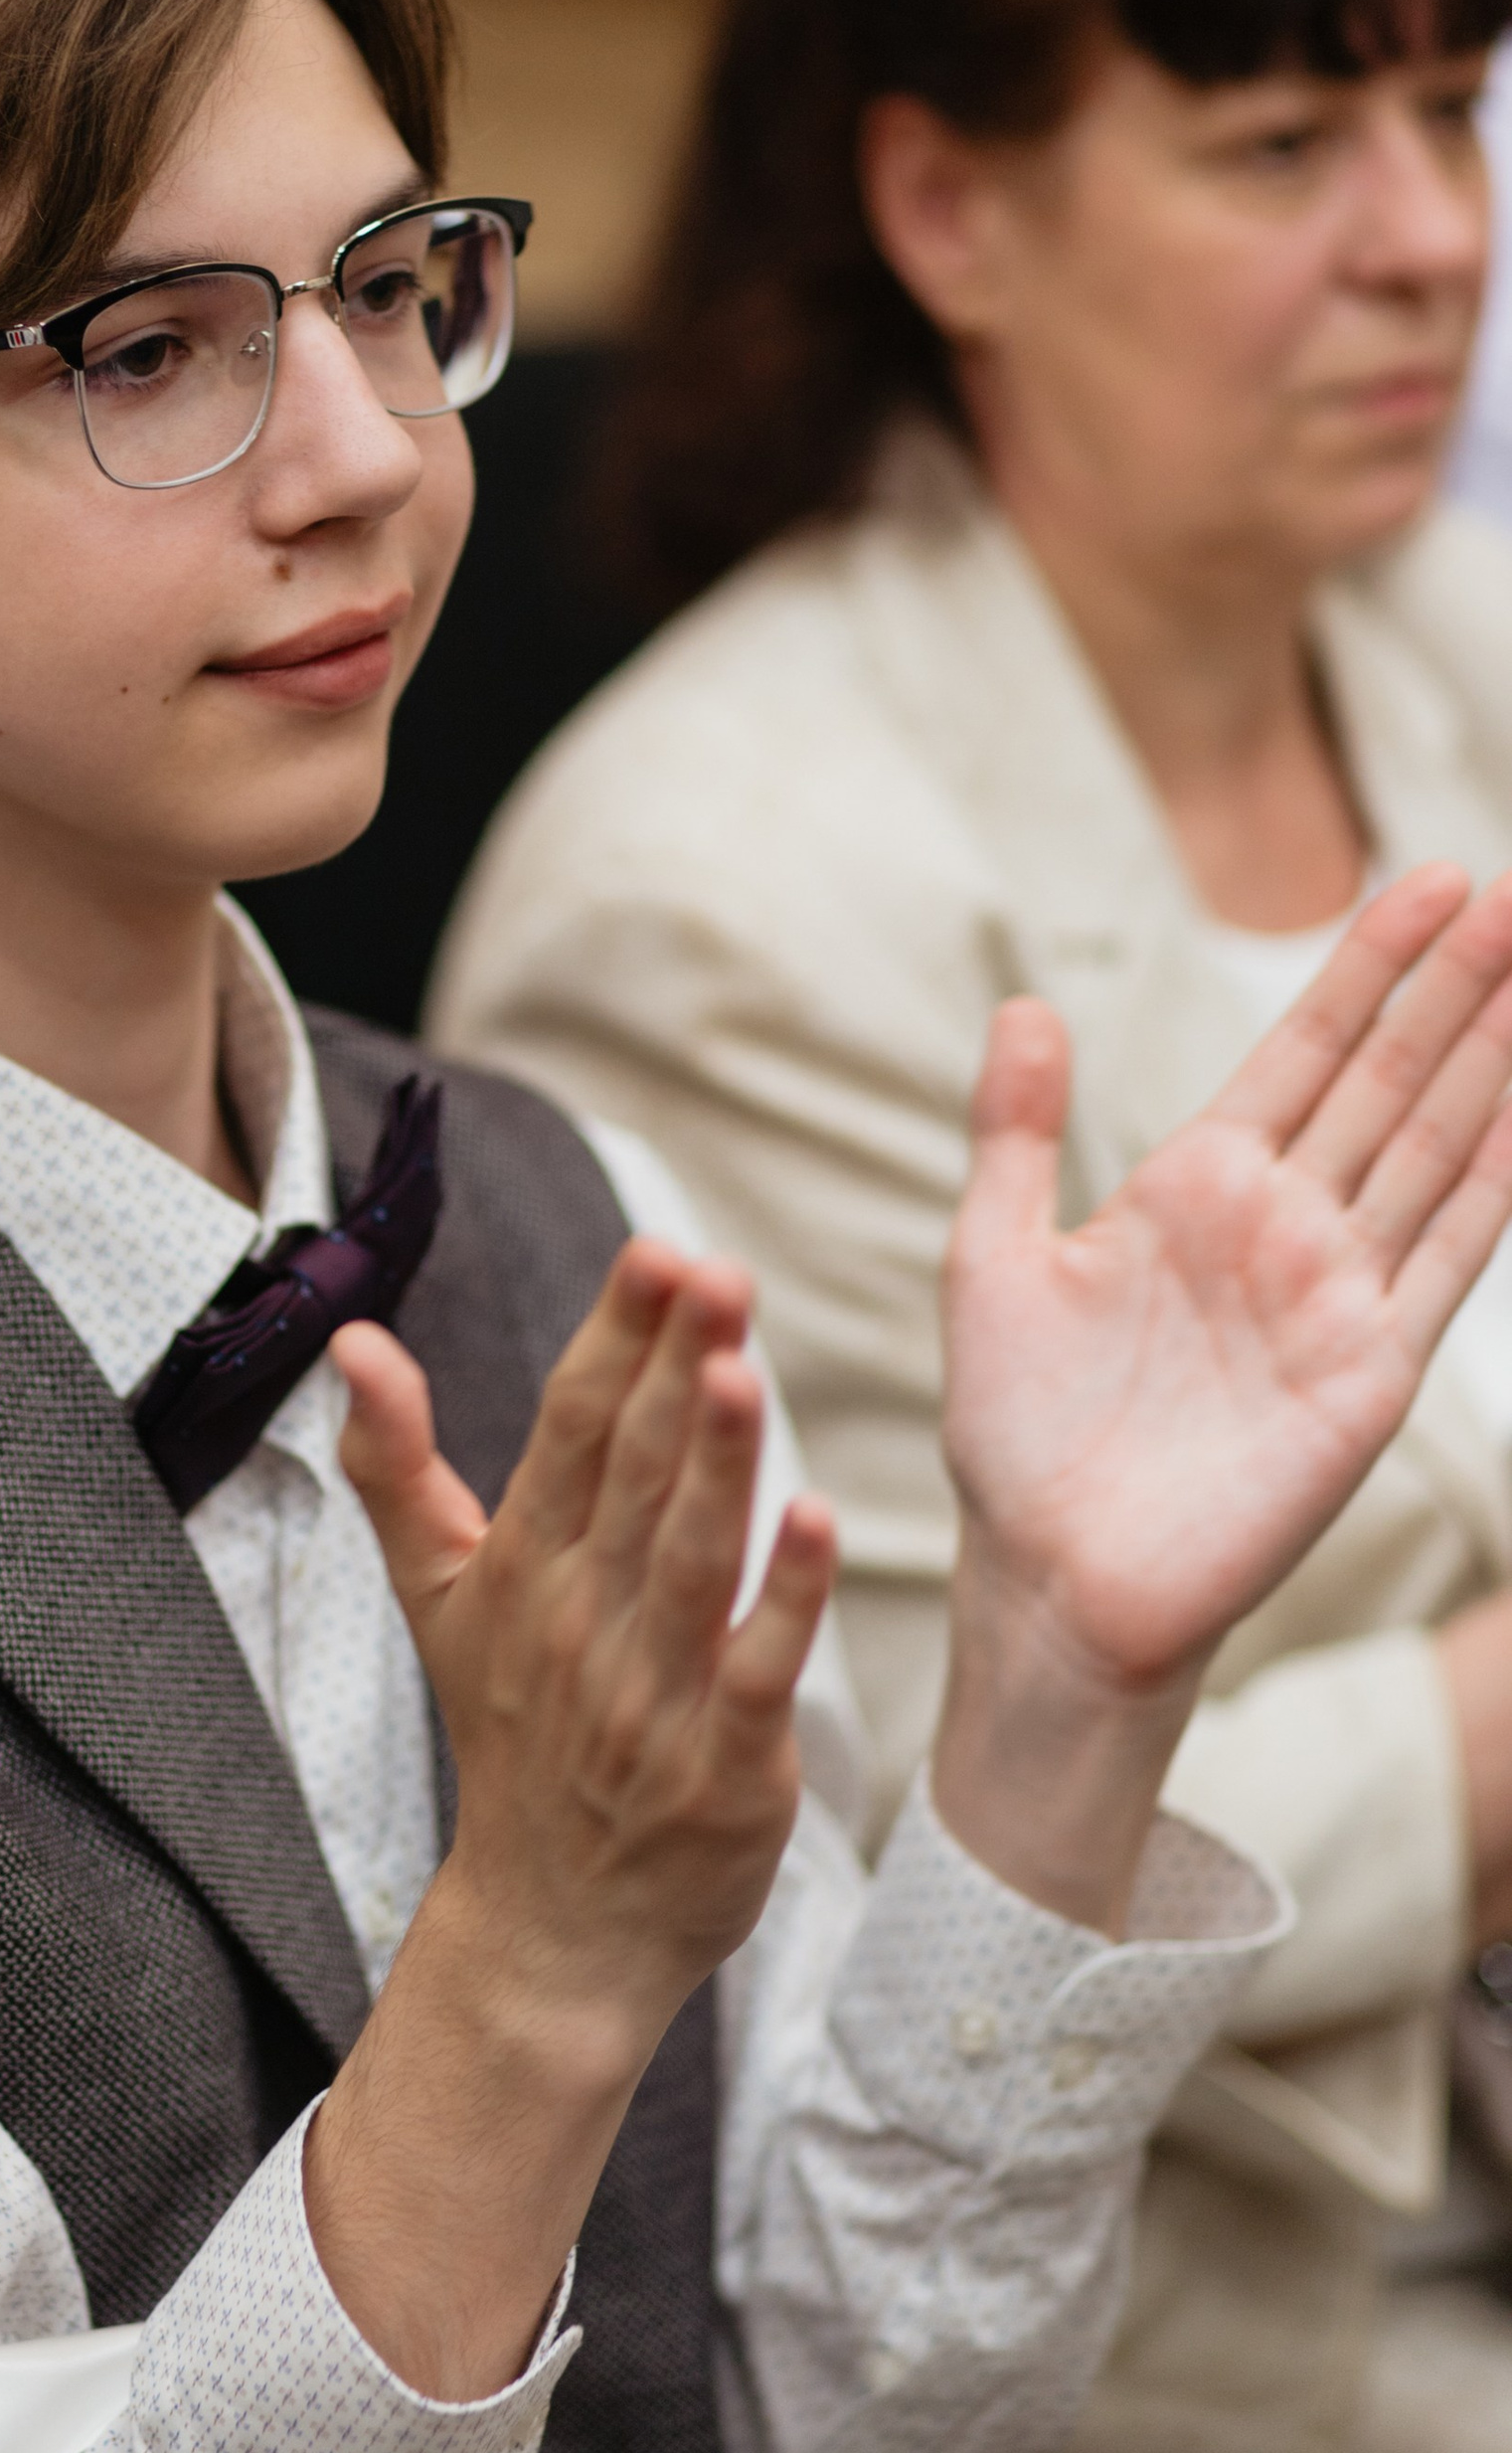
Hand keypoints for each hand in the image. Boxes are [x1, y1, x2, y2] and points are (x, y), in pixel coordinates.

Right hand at [305, 1248, 834, 2399]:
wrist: (553, 1925)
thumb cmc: (512, 1738)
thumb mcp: (440, 1599)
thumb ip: (397, 1464)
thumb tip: (352, 1337)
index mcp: (522, 1568)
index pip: (568, 1432)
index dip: (614, 1340)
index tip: (653, 1251)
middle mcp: (579, 1621)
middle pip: (627, 1476)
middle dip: (669, 1370)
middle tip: (712, 1269)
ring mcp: (650, 1693)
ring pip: (686, 1558)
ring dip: (713, 1463)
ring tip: (738, 1365)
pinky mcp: (723, 1762)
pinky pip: (755, 1667)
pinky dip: (786, 1596)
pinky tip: (817, 1518)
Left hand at [936, 863, 1511, 1923]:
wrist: (1050, 1577)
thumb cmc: (1013, 1433)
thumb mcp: (990, 1259)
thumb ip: (1016, 1134)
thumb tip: (1022, 1007)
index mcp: (1196, 1186)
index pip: (1304, 1050)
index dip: (1365, 966)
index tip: (1425, 875)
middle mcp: (1282, 1227)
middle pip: (1390, 1079)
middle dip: (1455, 984)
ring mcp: (1335, 1294)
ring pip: (1437, 1147)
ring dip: (1493, 1060)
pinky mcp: (1369, 1371)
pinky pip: (1451, 1257)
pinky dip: (1497, 1182)